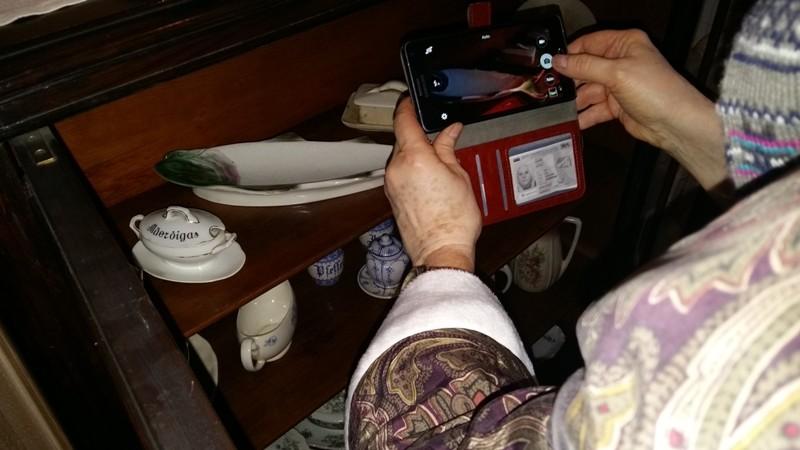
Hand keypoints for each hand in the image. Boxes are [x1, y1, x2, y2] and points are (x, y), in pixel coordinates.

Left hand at [384, 98, 480, 271]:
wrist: (441, 251)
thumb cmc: (454, 220)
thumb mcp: (459, 176)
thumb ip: (448, 149)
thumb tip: (450, 132)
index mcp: (414, 158)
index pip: (404, 121)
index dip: (407, 106)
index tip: (411, 99)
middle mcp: (396, 168)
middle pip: (403, 139)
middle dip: (419, 135)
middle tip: (440, 136)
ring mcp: (391, 183)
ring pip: (401, 156)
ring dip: (416, 153)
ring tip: (440, 163)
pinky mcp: (391, 196)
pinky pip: (400, 172)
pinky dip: (412, 168)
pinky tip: (431, 178)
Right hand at [553, 30, 726, 189]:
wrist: (675, 123)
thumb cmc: (658, 91)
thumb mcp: (617, 73)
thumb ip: (585, 66)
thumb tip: (559, 60)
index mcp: (625, 44)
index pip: (589, 43)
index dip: (570, 53)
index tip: (551, 64)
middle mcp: (621, 62)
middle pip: (586, 68)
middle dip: (570, 80)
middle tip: (551, 89)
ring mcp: (618, 85)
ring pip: (587, 91)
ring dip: (575, 101)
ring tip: (558, 108)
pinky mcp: (617, 106)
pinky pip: (594, 109)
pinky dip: (584, 115)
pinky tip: (571, 121)